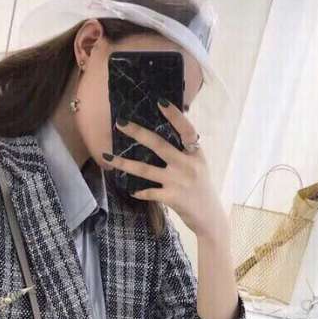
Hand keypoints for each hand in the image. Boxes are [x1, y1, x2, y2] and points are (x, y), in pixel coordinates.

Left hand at [103, 101, 225, 236]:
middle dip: (137, 132)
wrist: (209, 217)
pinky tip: (130, 189)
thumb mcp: (199, 166)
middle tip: (120, 123)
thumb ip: (186, 151)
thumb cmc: (201, 189)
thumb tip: (169, 132)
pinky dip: (138, 191)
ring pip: (146, 169)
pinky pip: (149, 192)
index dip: (174, 115)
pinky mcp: (172, 197)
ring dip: (124, 163)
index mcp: (195, 154)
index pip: (186, 130)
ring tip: (108, 157)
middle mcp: (187, 164)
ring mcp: (178, 181)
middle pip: (158, 145)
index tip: (160, 101)